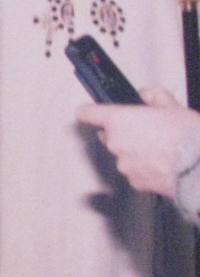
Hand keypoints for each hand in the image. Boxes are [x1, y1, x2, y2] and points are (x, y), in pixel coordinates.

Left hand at [76, 86, 198, 198]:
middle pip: (109, 136)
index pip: (88, 113)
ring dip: (135, 153)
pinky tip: (164, 165)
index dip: (89, 112)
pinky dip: (145, 170)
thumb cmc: (188, 136)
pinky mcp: (135, 182)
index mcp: (120, 121)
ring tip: (162, 151)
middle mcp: (116, 143)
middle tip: (148, 132)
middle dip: (122, 134)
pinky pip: (135, 173)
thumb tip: (146, 94)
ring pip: (123, 156)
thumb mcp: (173, 106)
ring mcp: (124, 165)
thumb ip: (154, 96)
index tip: (88, 112)